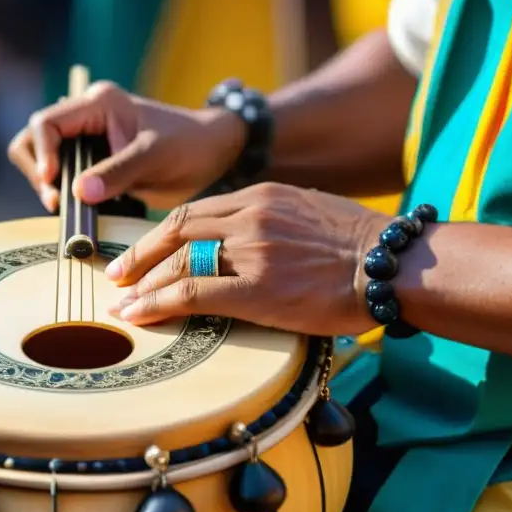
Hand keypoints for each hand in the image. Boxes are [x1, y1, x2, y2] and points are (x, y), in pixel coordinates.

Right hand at [7, 82, 245, 211]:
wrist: (213, 155)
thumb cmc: (190, 145)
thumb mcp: (155, 157)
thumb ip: (118, 173)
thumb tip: (80, 193)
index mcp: (98, 104)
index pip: (46, 123)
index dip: (43, 153)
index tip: (54, 182)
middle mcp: (86, 118)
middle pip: (34, 140)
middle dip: (39, 172)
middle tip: (58, 203)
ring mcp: (89, 142)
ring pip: (45, 161)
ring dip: (50, 186)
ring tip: (69, 209)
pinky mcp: (96, 164)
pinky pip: (66, 178)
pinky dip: (66, 195)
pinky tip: (83, 211)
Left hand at [104, 183, 389, 336]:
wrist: (394, 263)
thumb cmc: (361, 245)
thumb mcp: (310, 212)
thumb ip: (272, 219)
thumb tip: (248, 240)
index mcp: (262, 195)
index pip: (195, 211)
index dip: (160, 233)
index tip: (143, 251)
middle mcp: (251, 216)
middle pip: (176, 230)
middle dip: (140, 254)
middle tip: (117, 275)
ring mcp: (253, 250)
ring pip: (179, 262)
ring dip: (144, 283)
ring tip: (125, 303)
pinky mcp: (258, 288)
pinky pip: (194, 294)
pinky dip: (159, 304)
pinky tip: (141, 315)